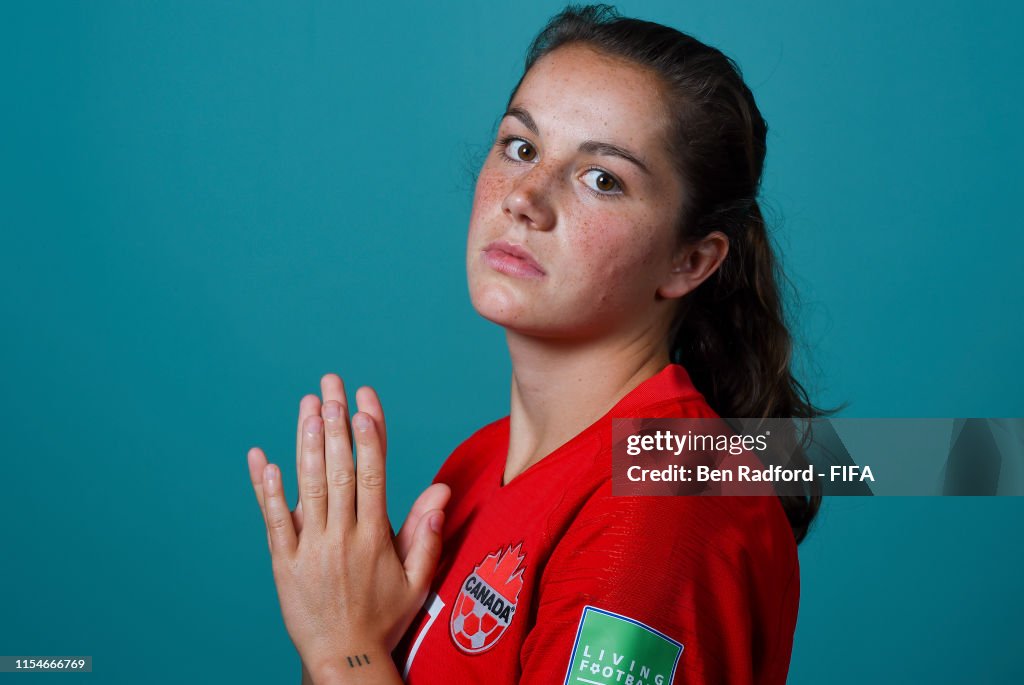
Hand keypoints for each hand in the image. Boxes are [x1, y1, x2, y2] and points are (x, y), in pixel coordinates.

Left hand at [246, 374, 450, 679]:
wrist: (344, 659)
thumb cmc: (384, 618)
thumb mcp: (418, 580)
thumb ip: (427, 533)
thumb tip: (441, 492)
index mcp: (376, 537)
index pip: (374, 474)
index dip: (369, 436)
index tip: (364, 403)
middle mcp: (343, 537)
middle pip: (340, 471)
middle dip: (336, 424)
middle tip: (330, 386)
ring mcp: (311, 549)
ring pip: (308, 488)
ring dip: (307, 445)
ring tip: (307, 407)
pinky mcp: (283, 563)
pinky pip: (274, 522)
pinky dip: (268, 491)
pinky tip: (264, 459)